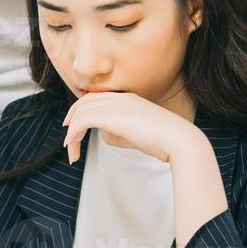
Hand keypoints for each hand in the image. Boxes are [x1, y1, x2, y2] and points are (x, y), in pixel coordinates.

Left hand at [61, 91, 200, 164]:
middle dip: (72, 119)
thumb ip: (118, 133)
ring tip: (70, 150)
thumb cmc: (163, 141)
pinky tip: (74, 148)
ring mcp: (116, 105)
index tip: (74, 125)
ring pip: (81, 112)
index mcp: (128, 99)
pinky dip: (74, 134)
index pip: (97, 99)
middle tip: (67, 138)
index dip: (82, 110)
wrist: (179, 140)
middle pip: (85, 102)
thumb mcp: (137, 136)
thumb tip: (103, 136)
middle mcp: (120, 98)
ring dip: (72, 132)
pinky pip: (82, 121)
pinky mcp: (112, 116)